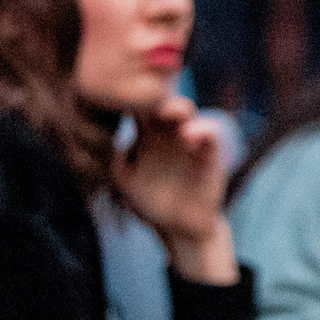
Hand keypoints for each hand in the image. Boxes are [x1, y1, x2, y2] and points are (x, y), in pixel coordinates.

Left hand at [114, 96, 233, 276]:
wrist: (178, 224)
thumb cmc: (149, 198)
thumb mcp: (125, 179)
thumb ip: (116, 159)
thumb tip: (110, 140)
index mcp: (145, 134)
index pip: (135, 107)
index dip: (126, 98)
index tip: (114, 95)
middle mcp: (166, 131)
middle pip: (159, 101)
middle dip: (150, 95)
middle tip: (140, 96)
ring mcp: (188, 138)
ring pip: (185, 110)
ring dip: (176, 107)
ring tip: (166, 112)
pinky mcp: (208, 152)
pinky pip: (210, 132)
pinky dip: (201, 130)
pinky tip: (188, 137)